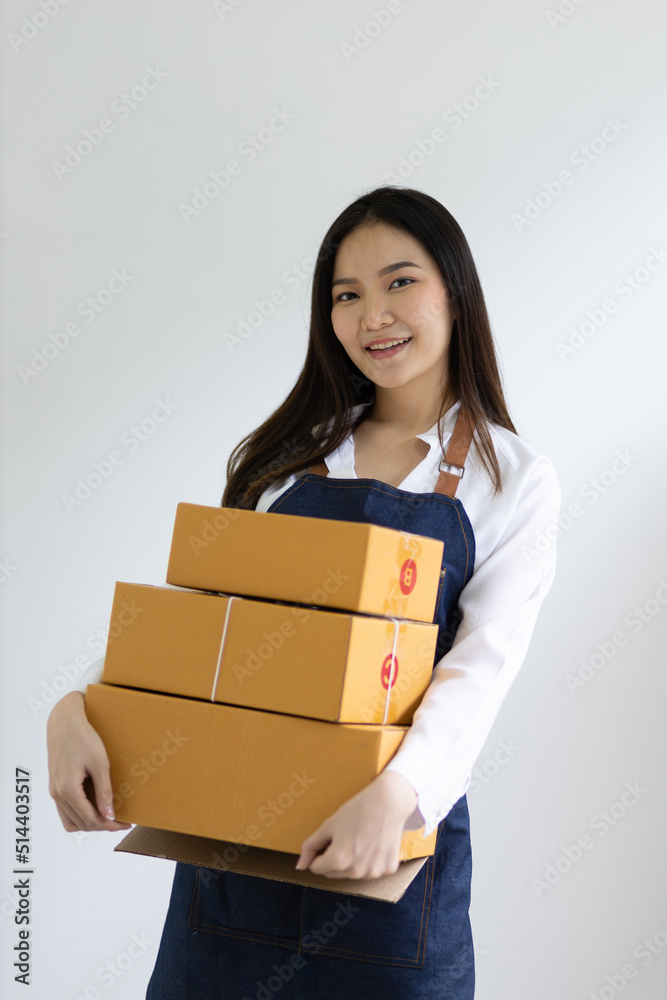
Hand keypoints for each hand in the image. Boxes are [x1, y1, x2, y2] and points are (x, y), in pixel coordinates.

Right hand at [46, 691, 131, 832]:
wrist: (64, 722)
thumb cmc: (83, 738)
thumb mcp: (100, 764)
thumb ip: (104, 792)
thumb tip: (109, 816)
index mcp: (67, 790)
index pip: (90, 820)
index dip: (109, 825)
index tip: (125, 823)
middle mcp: (57, 794)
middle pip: (80, 824)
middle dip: (101, 826)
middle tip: (120, 820)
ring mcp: (53, 791)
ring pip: (70, 821)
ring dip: (89, 823)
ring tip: (108, 816)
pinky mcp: (54, 785)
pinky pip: (65, 810)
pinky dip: (79, 814)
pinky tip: (94, 806)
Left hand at [295, 771, 419, 879]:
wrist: (388, 802)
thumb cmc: (357, 810)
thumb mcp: (328, 825)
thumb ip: (311, 847)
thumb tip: (300, 866)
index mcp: (338, 860)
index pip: (317, 868)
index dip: (319, 853)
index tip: (329, 840)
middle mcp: (356, 871)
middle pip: (333, 873)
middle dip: (334, 859)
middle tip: (345, 837)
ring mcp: (373, 872)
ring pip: (352, 873)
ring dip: (352, 862)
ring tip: (361, 840)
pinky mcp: (387, 870)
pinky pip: (371, 870)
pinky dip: (370, 861)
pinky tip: (374, 843)